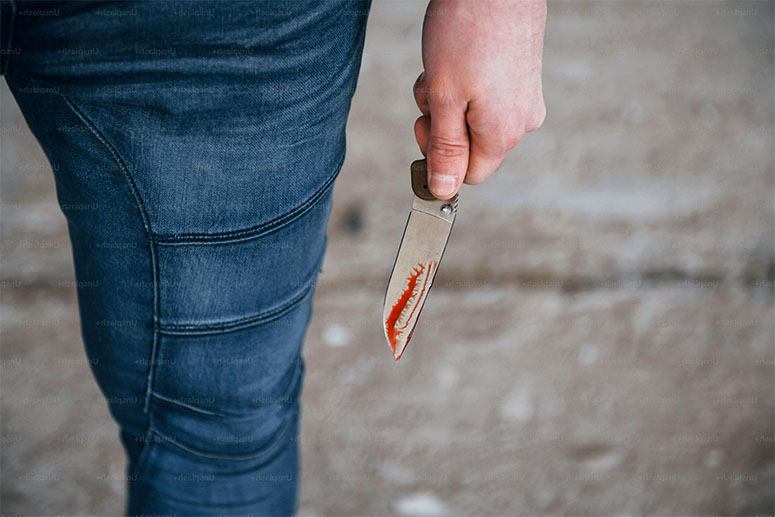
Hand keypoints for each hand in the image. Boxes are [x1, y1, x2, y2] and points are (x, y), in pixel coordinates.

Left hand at [414, 0, 546, 199]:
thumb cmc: (467, 31)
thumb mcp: (443, 98)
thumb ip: (444, 150)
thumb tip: (443, 191)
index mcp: (503, 133)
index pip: (468, 176)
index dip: (440, 159)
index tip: (424, 125)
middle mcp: (522, 121)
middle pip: (470, 146)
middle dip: (443, 124)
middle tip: (433, 89)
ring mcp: (526, 97)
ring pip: (474, 119)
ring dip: (450, 100)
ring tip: (447, 66)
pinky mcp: (524, 77)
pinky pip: (487, 97)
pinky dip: (466, 84)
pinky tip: (460, 57)